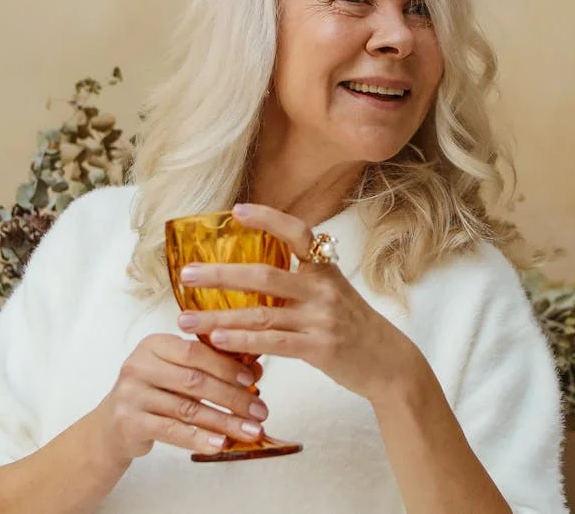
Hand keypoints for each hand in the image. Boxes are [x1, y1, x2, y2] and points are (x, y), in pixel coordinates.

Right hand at [91, 333, 268, 461]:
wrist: (112, 426)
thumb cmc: (154, 394)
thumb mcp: (178, 374)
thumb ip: (211, 369)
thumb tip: (256, 371)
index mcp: (154, 345)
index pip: (195, 351)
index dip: (226, 365)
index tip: (252, 380)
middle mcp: (139, 365)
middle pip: (195, 380)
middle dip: (233, 397)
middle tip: (260, 411)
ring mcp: (132, 394)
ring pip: (187, 408)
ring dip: (224, 421)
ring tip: (250, 430)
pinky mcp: (129, 422)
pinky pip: (171, 430)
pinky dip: (199, 438)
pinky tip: (220, 443)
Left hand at [175, 203, 422, 403]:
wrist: (389, 362)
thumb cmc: (355, 328)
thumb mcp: (333, 294)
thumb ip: (300, 283)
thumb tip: (250, 278)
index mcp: (325, 270)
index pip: (296, 233)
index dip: (267, 219)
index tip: (235, 212)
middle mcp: (323, 289)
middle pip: (263, 276)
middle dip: (220, 274)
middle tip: (186, 273)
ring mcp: (322, 319)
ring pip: (260, 314)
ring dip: (218, 317)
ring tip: (186, 319)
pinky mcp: (320, 348)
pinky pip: (273, 343)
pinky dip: (242, 341)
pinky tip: (217, 341)